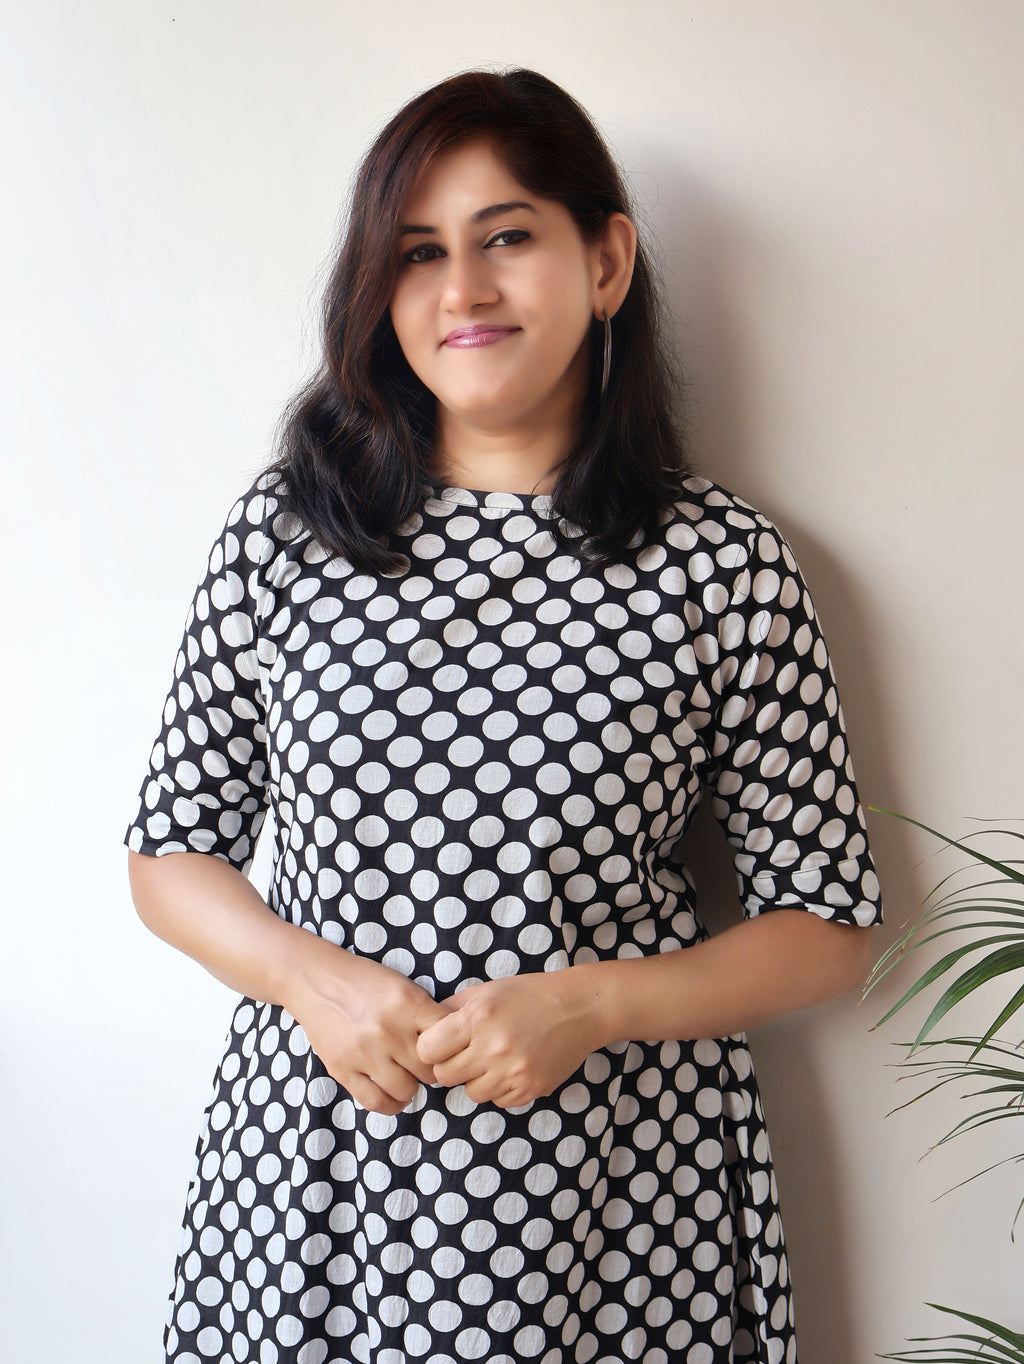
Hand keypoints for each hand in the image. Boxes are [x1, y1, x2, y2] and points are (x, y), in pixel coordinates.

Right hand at [286, 942, 454, 1115]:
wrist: (316, 980)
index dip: (452, 1047)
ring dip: (411, 1087)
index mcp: (408, 1002)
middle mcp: (388, 1029)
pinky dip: (390, 1104)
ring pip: (407, 1090)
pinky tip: (393, 1094)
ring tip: (407, 1077)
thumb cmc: (364, 982)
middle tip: (425, 1065)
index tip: (447, 1050)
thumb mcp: (402, 985)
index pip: (447, 1038)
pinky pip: (376, 1102)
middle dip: (432, 1070)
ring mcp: (364, 1052)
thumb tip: (452, 1043)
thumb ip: (425, 1013)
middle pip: (429, 1069)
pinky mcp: (342, 1069)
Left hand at [416, 969, 600, 1107]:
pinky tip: (513, 1066)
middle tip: (467, 1052)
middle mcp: (493, 1048)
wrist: (579, 1009)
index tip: (442, 1043)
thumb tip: (422, 1029)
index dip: (431, 1047)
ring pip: (471, 1093)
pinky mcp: (530, 1089)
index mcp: (477, 1018)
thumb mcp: (485, 991)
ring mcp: (513, 1072)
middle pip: (444, 1077)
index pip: (427, 1051)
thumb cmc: (528, 995)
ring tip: (494, 1058)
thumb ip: (451, 1010)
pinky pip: (498, 1101)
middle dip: (451, 1065)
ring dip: (477, 1079)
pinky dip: (501, 1088)